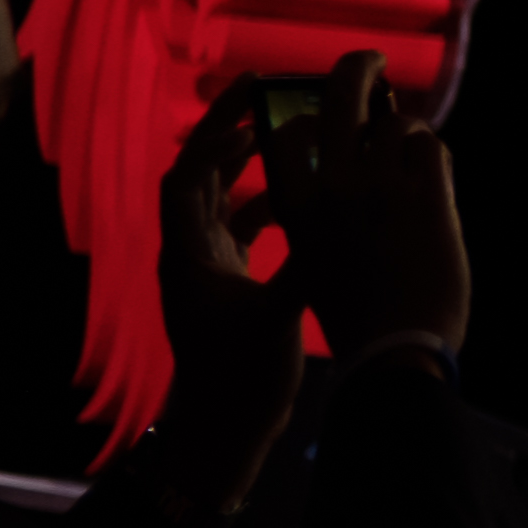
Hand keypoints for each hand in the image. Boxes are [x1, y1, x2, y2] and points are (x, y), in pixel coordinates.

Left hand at [127, 82, 312, 527]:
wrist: (221, 430)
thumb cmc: (242, 378)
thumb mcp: (278, 318)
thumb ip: (305, 265)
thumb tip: (340, 215)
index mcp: (189, 256)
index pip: (188, 174)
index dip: (214, 131)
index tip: (250, 98)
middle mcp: (188, 255)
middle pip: (198, 178)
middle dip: (228, 136)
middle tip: (270, 102)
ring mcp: (204, 270)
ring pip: (217, 201)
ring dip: (247, 169)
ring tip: (289, 141)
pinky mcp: (223, 286)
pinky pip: (237, 229)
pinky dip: (264, 206)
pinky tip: (299, 201)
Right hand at [259, 52, 471, 377]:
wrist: (394, 350)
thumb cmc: (358, 312)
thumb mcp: (314, 257)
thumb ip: (320, 208)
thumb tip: (342, 162)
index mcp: (294, 207)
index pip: (287, 132)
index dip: (302, 112)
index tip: (310, 106)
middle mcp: (332, 186)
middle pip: (343, 94)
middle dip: (357, 67)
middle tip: (370, 58)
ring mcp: (380, 186)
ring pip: (397, 122)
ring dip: (406, 134)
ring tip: (408, 157)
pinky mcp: (426, 196)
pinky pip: (431, 147)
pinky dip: (432, 159)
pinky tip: (431, 184)